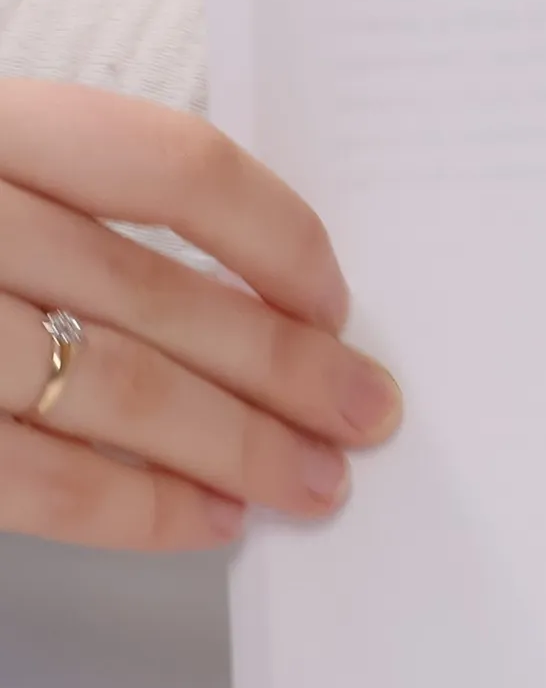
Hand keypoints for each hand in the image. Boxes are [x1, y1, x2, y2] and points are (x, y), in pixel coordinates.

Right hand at [0, 81, 399, 549]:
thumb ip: (79, 203)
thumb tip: (260, 302)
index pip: (171, 165)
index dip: (276, 236)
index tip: (334, 300)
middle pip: (156, 293)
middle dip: (285, 368)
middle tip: (369, 413)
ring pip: (109, 387)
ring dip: (233, 446)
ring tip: (314, 483)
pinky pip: (33, 475)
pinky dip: (133, 507)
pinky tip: (207, 522)